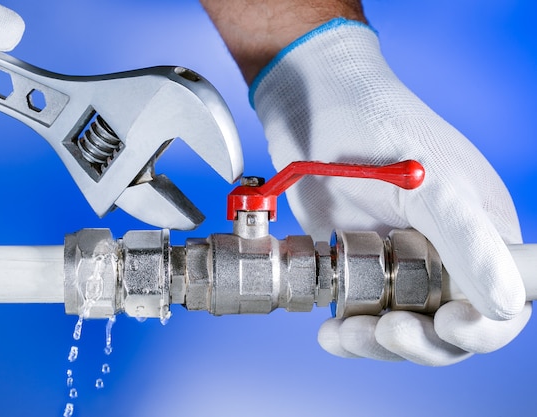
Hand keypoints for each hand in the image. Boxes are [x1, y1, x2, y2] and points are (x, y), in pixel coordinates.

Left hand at [251, 19, 530, 365]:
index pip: (503, 302)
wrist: (308, 108)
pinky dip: (347, 329)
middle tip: (386, 330)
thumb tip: (505, 304)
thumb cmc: (373, 124)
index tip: (447, 324)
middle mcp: (443, 253)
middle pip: (448, 328)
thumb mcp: (429, 180)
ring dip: (377, 342)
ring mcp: (396, 262)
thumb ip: (468, 240)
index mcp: (480, 231)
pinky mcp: (355, 266)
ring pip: (402, 327)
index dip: (484, 328)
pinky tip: (329, 329)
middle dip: (420, 341)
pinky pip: (360, 314)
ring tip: (344, 333)